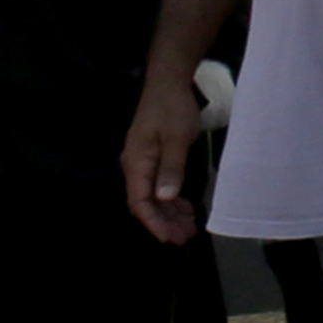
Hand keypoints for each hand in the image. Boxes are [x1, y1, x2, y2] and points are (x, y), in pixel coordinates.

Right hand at [124, 61, 204, 240]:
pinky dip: (172, 199)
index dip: (153, 222)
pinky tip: (186, 209)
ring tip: (188, 230)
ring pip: (153, 196)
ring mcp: (144, 163)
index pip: (139, 201)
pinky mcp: (154, 159)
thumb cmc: (172, 108)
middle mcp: (135, 167)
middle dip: (163, 222)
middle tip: (184, 238)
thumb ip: (172, 167)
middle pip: (145, 203)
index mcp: (136, 163)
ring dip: (169, 214)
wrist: (167, 84)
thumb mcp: (176, 138)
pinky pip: (159, 186)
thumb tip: (166, 197)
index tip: (168, 238)